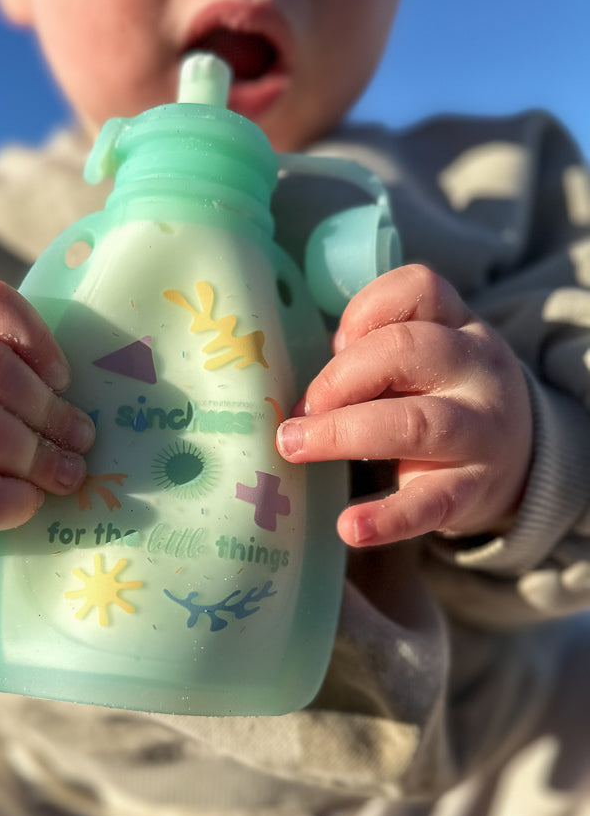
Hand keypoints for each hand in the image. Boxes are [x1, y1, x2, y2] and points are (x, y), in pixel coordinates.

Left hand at [276, 265, 532, 547]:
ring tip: (295, 446)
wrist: (520, 459)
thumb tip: (306, 390)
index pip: (420, 289)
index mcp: (459, 326)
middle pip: (408, 350)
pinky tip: (350, 527)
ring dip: (344, 433)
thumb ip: (374, 354)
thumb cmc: (444, 398)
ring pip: (417, 423)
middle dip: (341, 377)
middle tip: (301, 409)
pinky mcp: (472, 490)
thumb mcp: (425, 360)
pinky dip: (387, 518)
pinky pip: (430, 503)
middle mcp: (478, 370)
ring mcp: (481, 432)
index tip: (334, 343)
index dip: (364, 312)